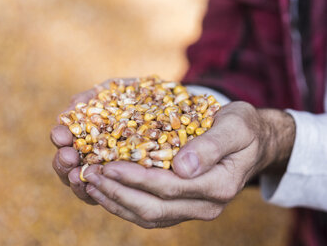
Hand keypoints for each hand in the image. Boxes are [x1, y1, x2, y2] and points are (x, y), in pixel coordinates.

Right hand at [50, 78, 136, 204]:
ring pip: (85, 180)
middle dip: (63, 160)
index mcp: (87, 130)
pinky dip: (97, 190)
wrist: (172, 103)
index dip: (60, 136)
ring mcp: (108, 169)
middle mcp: (94, 152)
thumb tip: (71, 105)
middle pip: (69, 163)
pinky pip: (108, 191)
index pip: (67, 138)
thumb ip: (92, 97)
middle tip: (67, 155)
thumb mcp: (115, 90)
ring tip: (77, 173)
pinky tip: (95, 187)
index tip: (61, 134)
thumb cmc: (140, 95)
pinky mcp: (127, 182)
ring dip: (76, 178)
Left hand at [82, 101, 295, 227]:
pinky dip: (124, 203)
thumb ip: (212, 145)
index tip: (108, 166)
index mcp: (218, 186)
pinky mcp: (182, 207)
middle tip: (89, 177)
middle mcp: (205, 206)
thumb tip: (183, 167)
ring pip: (148, 216)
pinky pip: (149, 212)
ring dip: (116, 202)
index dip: (136, 179)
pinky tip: (106, 190)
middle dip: (118, 193)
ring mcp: (192, 209)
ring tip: (90, 185)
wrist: (252, 142)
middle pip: (153, 208)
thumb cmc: (243, 128)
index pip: (169, 187)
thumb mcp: (236, 127)